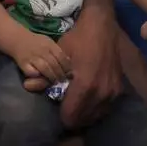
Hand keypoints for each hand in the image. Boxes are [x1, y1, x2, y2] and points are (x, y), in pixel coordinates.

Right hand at [11, 33, 71, 84]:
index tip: (69, 73)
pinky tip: (41, 78)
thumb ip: (57, 51)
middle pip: (54, 64)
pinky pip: (32, 72)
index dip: (66, 66)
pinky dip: (37, 76)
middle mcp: (42, 51)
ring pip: (45, 69)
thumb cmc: (36, 42)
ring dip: (51, 77)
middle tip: (63, 80)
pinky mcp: (24, 63)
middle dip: (60, 74)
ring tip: (54, 81)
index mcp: (49, 45)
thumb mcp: (48, 42)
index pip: (61, 56)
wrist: (17, 39)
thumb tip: (69, 62)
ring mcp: (32, 57)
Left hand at [22, 14, 123, 128]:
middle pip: (83, 120)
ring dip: (84, 114)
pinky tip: (88, 100)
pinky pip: (105, 108)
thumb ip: (45, 76)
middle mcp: (101, 93)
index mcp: (86, 86)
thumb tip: (27, 86)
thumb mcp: (59, 56)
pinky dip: (95, 108)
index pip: (71, 116)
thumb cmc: (78, 39)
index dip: (62, 116)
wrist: (101, 25)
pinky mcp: (119, 89)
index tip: (57, 108)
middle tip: (66, 106)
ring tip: (76, 103)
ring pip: (95, 116)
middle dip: (73, 116)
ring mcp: (112, 92)